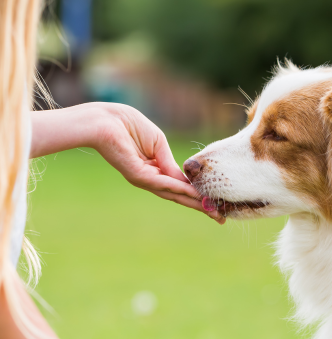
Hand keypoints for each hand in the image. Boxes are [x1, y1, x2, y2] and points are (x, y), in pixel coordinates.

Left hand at [30, 102, 224, 223]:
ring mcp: (143, 179)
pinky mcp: (137, 175)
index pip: (179, 186)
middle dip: (200, 206)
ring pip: (173, 194)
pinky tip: (194, 194)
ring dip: (194, 202)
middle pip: (178, 196)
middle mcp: (150, 179)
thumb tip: (185, 180)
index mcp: (155, 170)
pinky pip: (163, 184)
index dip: (197, 195)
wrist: (105, 120)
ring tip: (212, 211)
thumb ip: (170, 162)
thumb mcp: (158, 143)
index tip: (215, 203)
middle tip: (219, 219)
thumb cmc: (128, 125)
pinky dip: (179, 189)